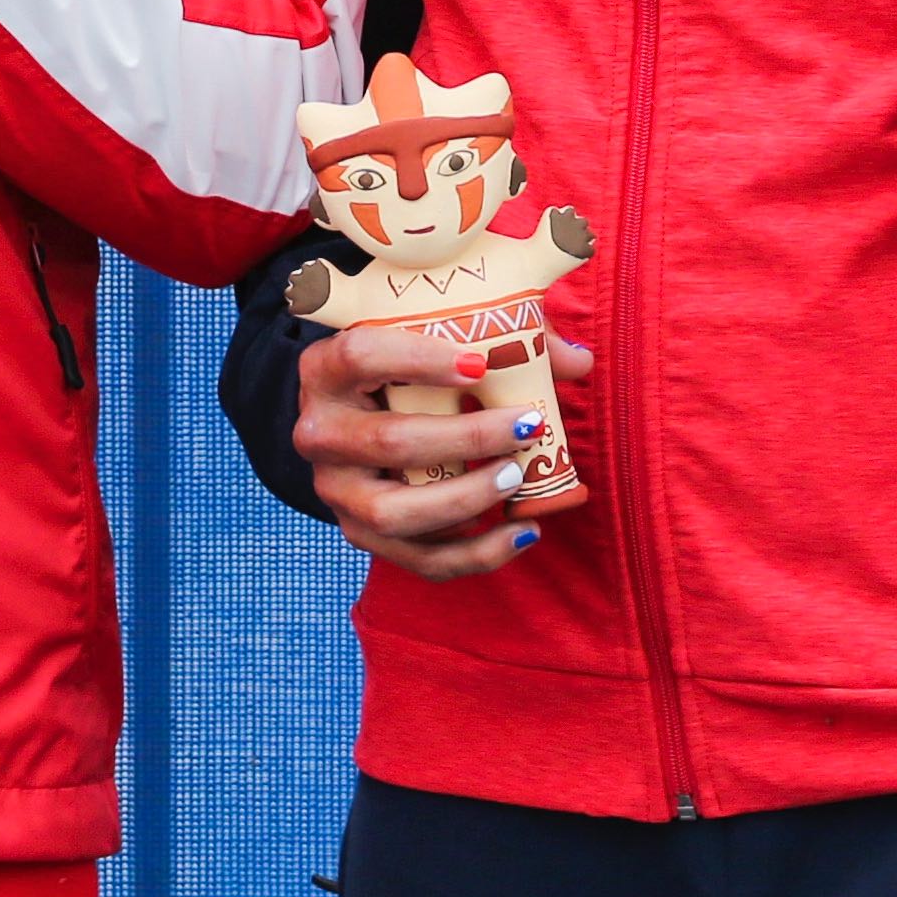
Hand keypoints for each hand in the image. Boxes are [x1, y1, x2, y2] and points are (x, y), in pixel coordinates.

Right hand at [292, 322, 600, 580]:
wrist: (353, 419)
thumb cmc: (402, 371)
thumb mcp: (433, 339)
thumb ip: (503, 338)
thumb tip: (577, 363)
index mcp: (325, 369)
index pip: (360, 356)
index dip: (418, 359)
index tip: (479, 365)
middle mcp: (318, 432)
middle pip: (389, 441)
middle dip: (468, 438)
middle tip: (527, 426)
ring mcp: (335, 491)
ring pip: (395, 512)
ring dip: (466, 499)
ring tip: (517, 480)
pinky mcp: (361, 534)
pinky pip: (419, 558)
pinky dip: (476, 554)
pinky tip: (522, 533)